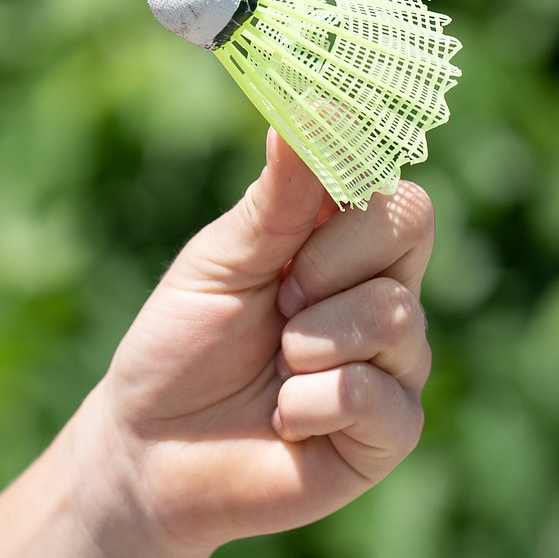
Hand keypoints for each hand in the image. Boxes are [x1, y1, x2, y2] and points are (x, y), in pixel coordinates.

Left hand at [87, 129, 434, 552]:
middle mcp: (383, 295)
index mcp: (343, 243)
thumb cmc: (180, 346)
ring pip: (395, 315)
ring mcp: (395, 364)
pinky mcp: (389, 433)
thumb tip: (313, 105)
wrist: (148, 452)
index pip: (393, 184)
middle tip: (278, 298)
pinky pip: (379, 397)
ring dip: (310, 341)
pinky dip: (311, 405)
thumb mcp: (220, 261)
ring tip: (274, 368)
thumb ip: (275, 198)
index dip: (357, 178)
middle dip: (326, 262)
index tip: (303, 202)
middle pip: (410, 227)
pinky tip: (284, 421)